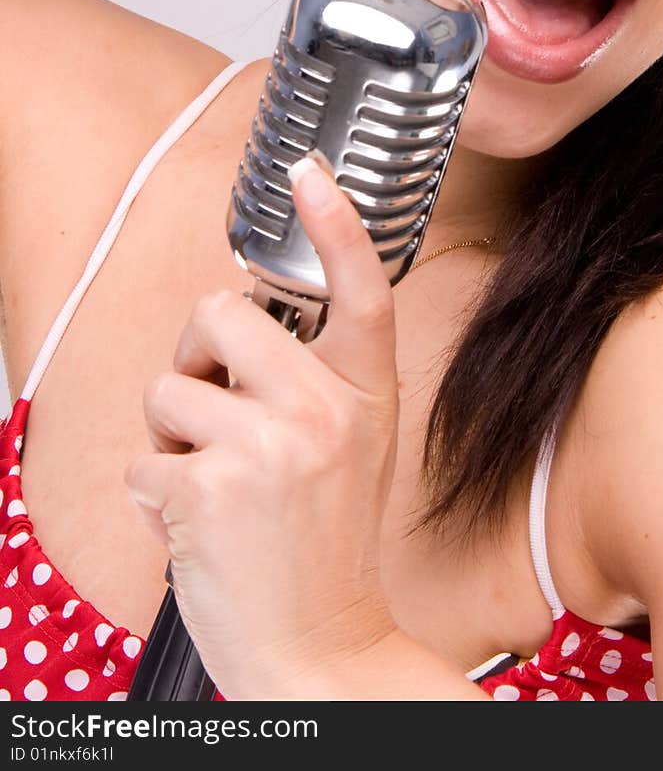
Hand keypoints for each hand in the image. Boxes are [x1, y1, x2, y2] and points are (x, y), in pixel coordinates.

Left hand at [123, 152, 400, 700]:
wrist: (321, 646)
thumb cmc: (328, 543)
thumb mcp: (356, 447)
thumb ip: (314, 380)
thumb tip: (238, 324)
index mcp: (365, 393)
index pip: (361, 289)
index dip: (336, 223)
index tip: (309, 171)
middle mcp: (324, 410)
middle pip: (219, 314)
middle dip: (195, 355)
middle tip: (210, 408)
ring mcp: (269, 447)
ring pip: (168, 389)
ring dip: (169, 437)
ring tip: (206, 482)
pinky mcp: (210, 489)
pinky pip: (143, 458)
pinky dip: (153, 494)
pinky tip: (194, 524)